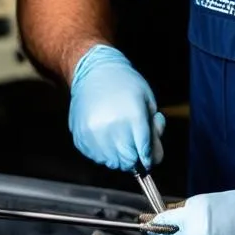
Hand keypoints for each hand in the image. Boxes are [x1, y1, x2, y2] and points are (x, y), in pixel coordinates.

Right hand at [68, 45, 164, 169]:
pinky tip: (106, 138)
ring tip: (119, 140)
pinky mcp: (80, 136)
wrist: (94, 72)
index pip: (144, 152)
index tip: (148, 159)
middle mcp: (112, 127)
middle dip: (134, 158)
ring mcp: (93, 133)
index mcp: (133, 117)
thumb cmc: (126, 84)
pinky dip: (103, 153)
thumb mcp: (149, 102)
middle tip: (134, 148)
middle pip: (128, 160)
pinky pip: (95, 157)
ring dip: (118, 157)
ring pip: (111, 162)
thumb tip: (151, 157)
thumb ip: (153, 131)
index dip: (149, 158)